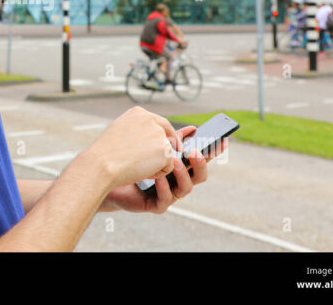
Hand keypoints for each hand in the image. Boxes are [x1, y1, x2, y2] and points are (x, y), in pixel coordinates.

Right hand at [85, 106, 178, 189]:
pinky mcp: (164, 150)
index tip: (169, 147)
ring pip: (167, 154)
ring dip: (156, 164)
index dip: (165, 137)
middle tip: (146, 164)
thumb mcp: (119, 131)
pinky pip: (169, 166)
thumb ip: (136, 130)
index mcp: (139, 113)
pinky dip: (158, 173)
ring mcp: (159, 134)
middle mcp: (151, 120)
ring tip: (136, 167)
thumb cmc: (106, 153)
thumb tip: (147, 140)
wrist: (102, 163)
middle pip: (167, 139)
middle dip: (161, 153)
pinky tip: (142, 172)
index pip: (161, 123)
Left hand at [99, 126, 228, 213]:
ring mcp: (168, 194)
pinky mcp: (155, 205)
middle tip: (194, 152)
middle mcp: (177, 181)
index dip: (214, 152)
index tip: (223, 140)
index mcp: (180, 167)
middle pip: (200, 177)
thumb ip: (171, 139)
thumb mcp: (153, 146)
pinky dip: (164, 187)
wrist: (108, 178)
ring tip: (174, 161)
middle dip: (200, 164)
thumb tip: (192, 128)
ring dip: (182, 174)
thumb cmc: (132, 162)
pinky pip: (165, 200)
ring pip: (185, 189)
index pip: (201, 159)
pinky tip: (159, 177)